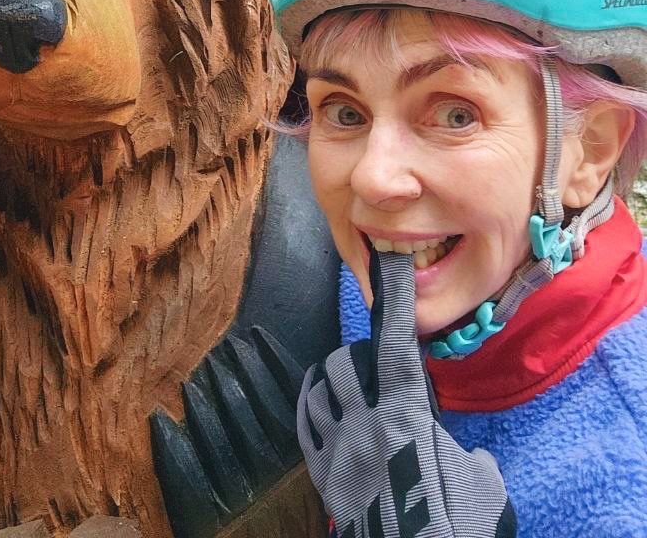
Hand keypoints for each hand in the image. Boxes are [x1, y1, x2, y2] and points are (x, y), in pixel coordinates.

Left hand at [299, 250, 516, 537]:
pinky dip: (313, 409)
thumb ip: (469, 458)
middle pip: (345, 363)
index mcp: (405, 414)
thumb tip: (468, 458)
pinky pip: (306, 426)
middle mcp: (364, 420)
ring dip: (332, 381)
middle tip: (376, 370)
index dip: (394, 307)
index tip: (391, 274)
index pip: (397, 347)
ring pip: (320, 389)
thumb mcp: (481, 485)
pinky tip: (320, 406)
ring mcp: (338, 446)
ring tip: (346, 384)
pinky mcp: (322, 473)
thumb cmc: (454, 523)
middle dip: (359, 358)